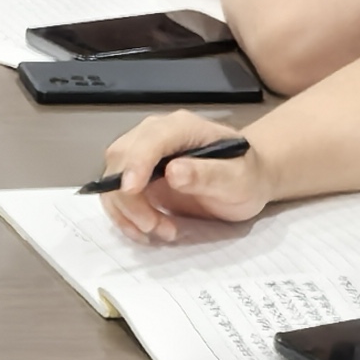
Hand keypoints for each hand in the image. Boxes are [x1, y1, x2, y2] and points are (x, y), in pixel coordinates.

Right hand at [94, 114, 270, 244]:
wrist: (247, 178)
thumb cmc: (246, 175)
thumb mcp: (237, 178)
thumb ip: (207, 174)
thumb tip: (173, 172)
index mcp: (181, 127)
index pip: (149, 140)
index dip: (136, 163)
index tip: (131, 190)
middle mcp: (155, 134)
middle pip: (121, 158)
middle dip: (129, 197)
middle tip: (154, 227)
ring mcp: (143, 153)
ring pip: (112, 178)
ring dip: (126, 210)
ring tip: (159, 232)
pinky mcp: (138, 174)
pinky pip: (116, 193)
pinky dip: (123, 215)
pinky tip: (145, 230)